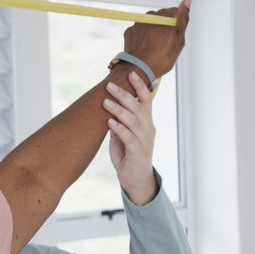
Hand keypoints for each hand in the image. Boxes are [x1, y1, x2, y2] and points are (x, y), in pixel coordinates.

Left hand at [103, 71, 157, 204]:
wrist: (136, 180)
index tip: (131, 73)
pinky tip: (110, 122)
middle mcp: (148, 129)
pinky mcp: (138, 153)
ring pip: (134, 121)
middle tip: (109, 86)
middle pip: (138, 108)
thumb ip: (118, 122)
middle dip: (124, 95)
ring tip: (106, 102)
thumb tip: (109, 107)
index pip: (146, 100)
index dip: (140, 86)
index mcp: (146, 123)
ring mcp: (144, 141)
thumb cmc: (128, 155)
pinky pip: (129, 138)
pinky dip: (120, 129)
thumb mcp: (122, 136)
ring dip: (119, 110)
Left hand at [123, 0, 190, 78]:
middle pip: (162, 18)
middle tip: (165, 45)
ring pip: (150, 25)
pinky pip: (139, 32)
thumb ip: (183, 19)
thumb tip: (187, 1)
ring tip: (154, 48)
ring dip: (153, 33)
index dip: (177, 26)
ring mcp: (138, 24)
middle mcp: (150, 16)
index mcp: (164, 16)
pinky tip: (145, 49)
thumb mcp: (179, 39)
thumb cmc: (160, 58)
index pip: (175, 13)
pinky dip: (142, 38)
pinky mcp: (130, 32)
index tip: (175, 37)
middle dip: (164, 28)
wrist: (138, 70)